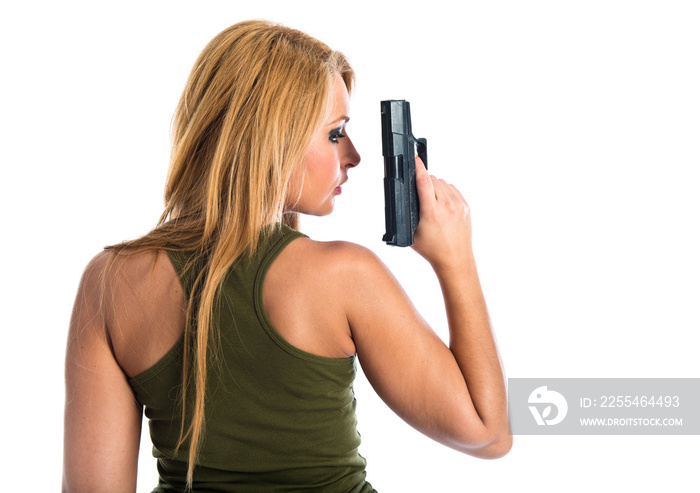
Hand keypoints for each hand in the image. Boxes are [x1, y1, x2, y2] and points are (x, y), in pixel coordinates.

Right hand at [411, 156, 472, 271]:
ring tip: (430, 199)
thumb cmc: (432, 249)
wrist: (455, 259)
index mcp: (432, 212)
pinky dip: (445, 191)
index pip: (424, 182)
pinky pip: (452, 189)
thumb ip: (408, 214)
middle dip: (424, 181)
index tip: (414, 158)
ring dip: (435, 185)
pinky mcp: (466, 206)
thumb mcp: (412, 232)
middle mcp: (447, 206)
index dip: (418, 167)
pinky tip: (441, 202)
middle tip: (419, 192)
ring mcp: (459, 205)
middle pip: (433, 180)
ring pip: (443, 183)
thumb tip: (404, 198)